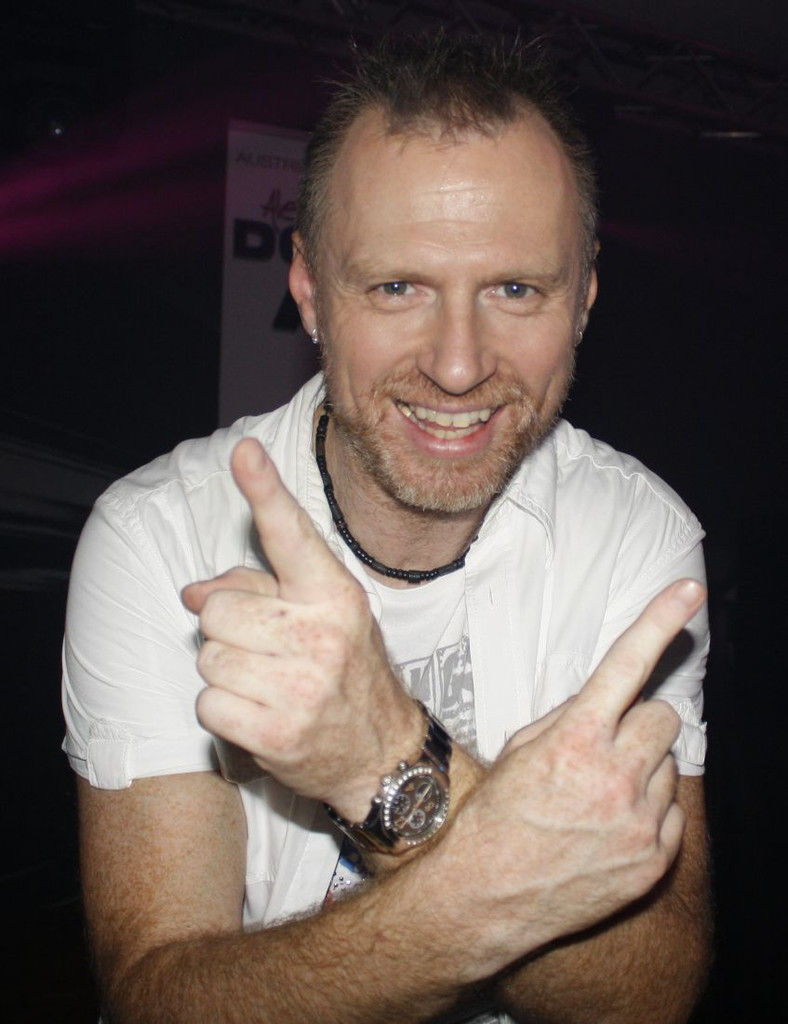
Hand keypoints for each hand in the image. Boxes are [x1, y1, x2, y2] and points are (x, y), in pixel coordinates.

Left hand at [182, 438, 421, 817]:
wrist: (381, 750)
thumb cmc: (346, 670)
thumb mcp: (320, 616)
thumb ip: (257, 590)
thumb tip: (193, 592)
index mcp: (334, 594)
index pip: (291, 535)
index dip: (265, 490)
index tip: (245, 453)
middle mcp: (321, 635)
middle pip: (218, 610)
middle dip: (228, 628)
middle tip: (263, 647)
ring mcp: (301, 686)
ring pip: (208, 657)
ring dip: (226, 670)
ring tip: (267, 682)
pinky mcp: (277, 732)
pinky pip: (208, 702)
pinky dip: (223, 709)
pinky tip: (259, 712)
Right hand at [434, 578, 705, 976]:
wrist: (486, 897)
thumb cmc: (495, 817)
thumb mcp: (520, 749)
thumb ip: (570, 717)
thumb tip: (607, 699)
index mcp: (575, 740)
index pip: (626, 665)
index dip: (660, 620)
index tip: (690, 591)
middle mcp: (615, 776)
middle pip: (662, 717)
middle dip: (639, 722)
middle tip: (607, 743)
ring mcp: (639, 822)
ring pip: (667, 765)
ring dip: (641, 768)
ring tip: (599, 795)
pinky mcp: (654, 859)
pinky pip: (672, 812)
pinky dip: (648, 811)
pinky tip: (610, 826)